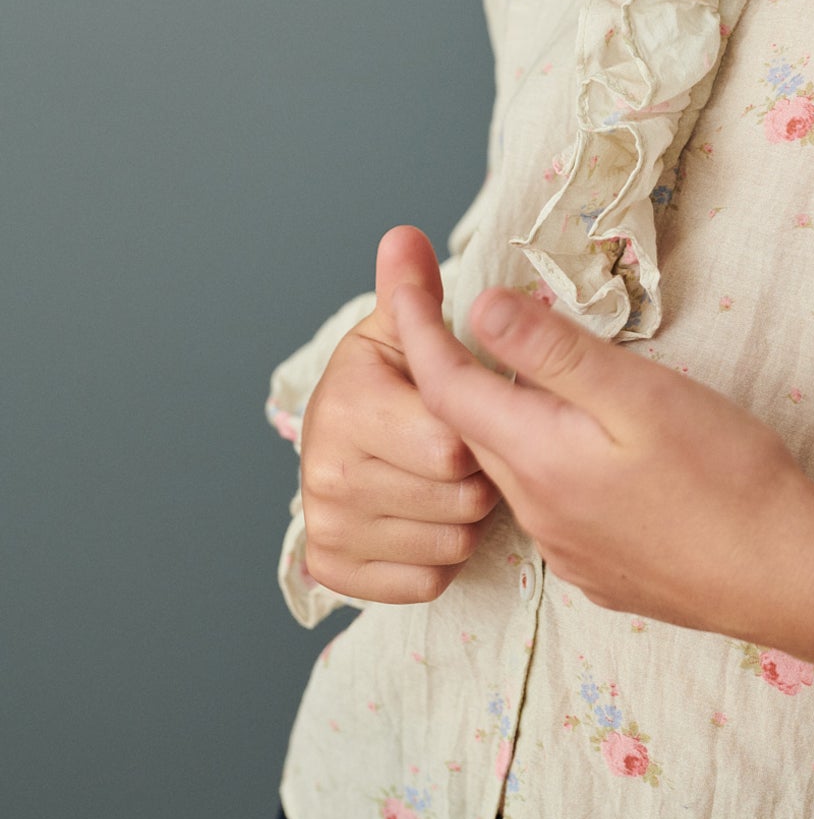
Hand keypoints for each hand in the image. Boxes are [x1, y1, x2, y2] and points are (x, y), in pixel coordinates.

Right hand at [299, 227, 501, 604]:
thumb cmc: (387, 379)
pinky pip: (428, 582)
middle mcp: (324, 472)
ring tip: (448, 480)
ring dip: (465, 517)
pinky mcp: (332, 569)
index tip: (474, 414)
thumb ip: (411, 289)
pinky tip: (428, 517)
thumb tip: (404, 237)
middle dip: (480, 475)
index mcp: (348, 404)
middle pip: (459, 497)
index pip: (454, 442)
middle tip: (466, 450)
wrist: (342, 436)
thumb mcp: (399, 328)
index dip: (482, 431)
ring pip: (450, 543)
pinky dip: (441, 557)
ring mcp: (326, 525)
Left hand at [391, 280, 813, 642]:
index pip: (445, 386)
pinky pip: (551, 504)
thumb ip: (554, 352)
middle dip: (457, 368)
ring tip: (529, 368)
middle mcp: (536, 510)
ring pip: (514, 467)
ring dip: (507, 416)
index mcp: (537, 458)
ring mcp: (567, 549)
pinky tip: (589, 444)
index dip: (418, 328)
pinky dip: (548, 460)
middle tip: (457, 310)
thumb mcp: (638, 393)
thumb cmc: (724, 475)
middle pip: (473, 429)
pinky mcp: (601, 570)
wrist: (786, 578)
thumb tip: (480, 310)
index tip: (403, 282)